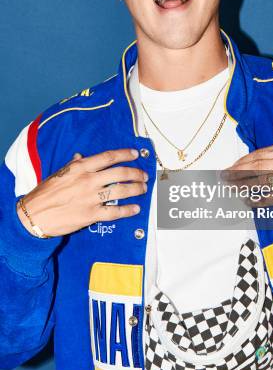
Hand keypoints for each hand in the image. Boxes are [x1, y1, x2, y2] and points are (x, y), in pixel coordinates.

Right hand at [17, 149, 147, 236]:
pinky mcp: (90, 215)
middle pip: (120, 173)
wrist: (33, 215)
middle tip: (143, 175)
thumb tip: (80, 155)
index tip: (135, 154)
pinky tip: (135, 208)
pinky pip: (114, 211)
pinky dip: (127, 210)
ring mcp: (90, 198)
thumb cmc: (44, 193)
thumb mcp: (58, 173)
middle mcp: (88, 180)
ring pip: (121, 190)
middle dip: (135, 173)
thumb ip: (73, 165)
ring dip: (135, 189)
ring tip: (143, 189)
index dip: (125, 154)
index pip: (108, 157)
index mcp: (80, 168)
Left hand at [221, 123, 272, 205]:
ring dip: (242, 188)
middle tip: (221, 179)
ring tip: (229, 190)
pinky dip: (259, 201)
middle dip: (236, 174)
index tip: (230, 166)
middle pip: (256, 169)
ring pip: (261, 185)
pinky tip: (248, 202)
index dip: (242, 162)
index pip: (260, 155)